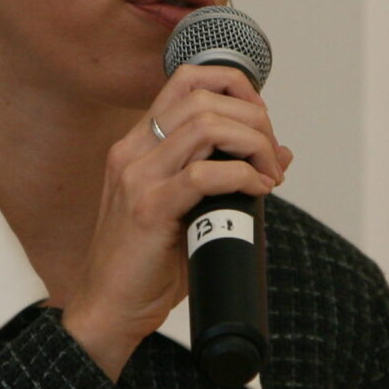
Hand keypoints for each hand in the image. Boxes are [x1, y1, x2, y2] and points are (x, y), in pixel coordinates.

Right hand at [61, 63, 293, 380]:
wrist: (109, 308)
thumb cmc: (146, 264)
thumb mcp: (188, 209)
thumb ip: (224, 176)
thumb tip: (279, 154)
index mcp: (138, 144)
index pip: (186, 80)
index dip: (234, 86)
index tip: (261, 119)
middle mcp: (132, 151)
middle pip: (203, 96)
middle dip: (253, 118)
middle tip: (272, 155)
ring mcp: (137, 177)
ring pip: (207, 126)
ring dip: (253, 144)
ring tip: (269, 174)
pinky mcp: (148, 208)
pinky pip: (205, 174)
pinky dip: (243, 176)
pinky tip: (257, 192)